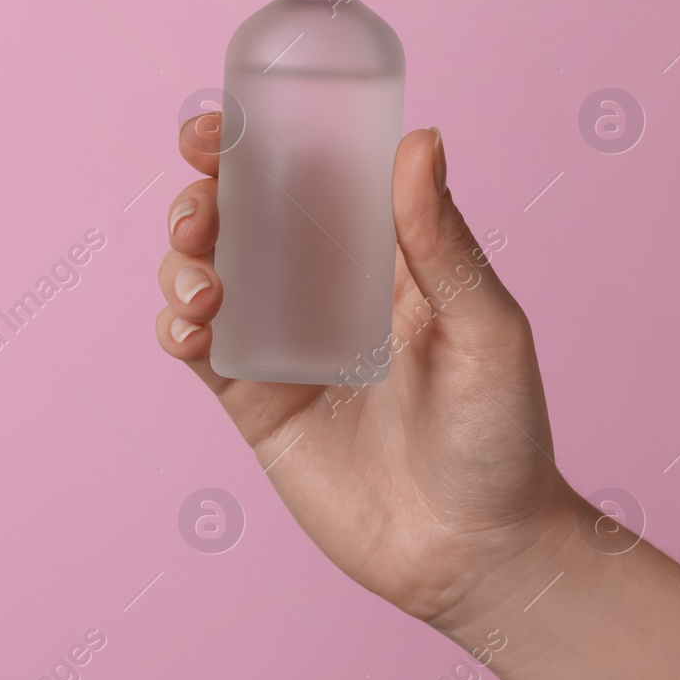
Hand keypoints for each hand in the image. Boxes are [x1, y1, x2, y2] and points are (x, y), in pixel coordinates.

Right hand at [156, 117, 582, 629]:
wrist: (474, 551)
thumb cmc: (502, 437)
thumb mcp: (486, 328)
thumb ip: (442, 242)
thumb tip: (419, 140)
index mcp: (379, 257)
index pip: (306, 179)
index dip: (253, 145)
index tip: (218, 127)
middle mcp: (322, 291)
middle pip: (238, 221)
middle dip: (199, 199)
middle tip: (199, 209)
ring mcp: (281, 345)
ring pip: (203, 276)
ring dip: (181, 263)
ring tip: (204, 287)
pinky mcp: (253, 402)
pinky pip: (197, 350)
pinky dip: (176, 328)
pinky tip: (191, 328)